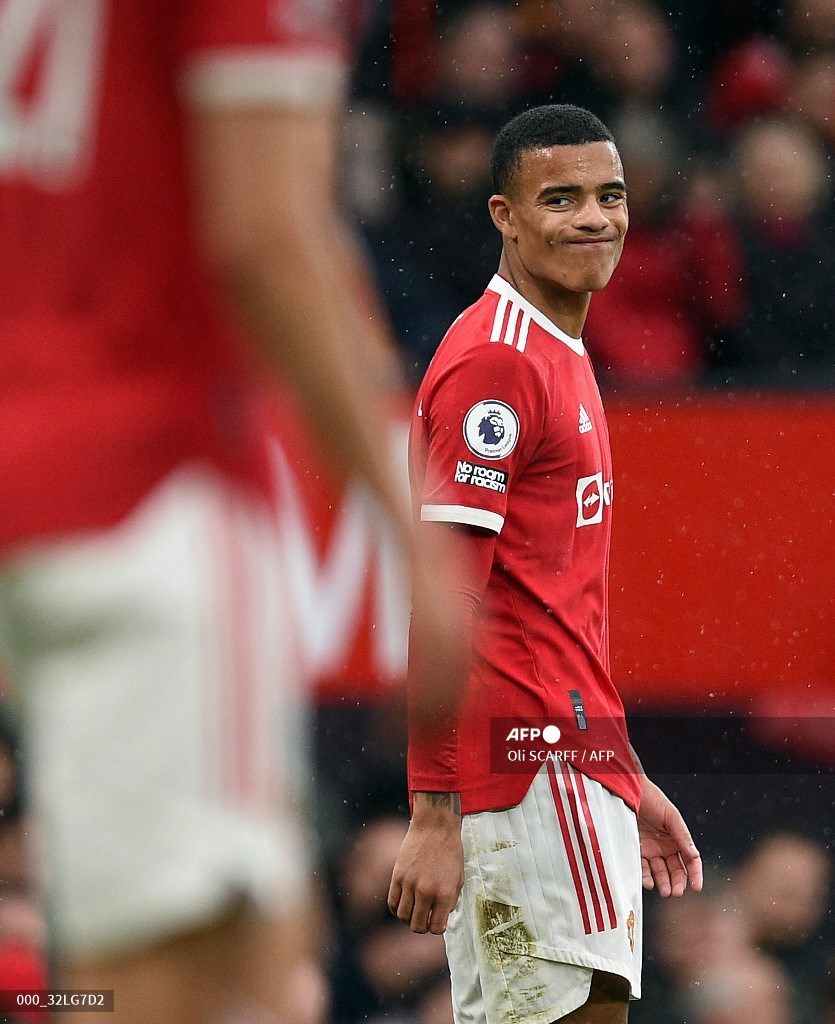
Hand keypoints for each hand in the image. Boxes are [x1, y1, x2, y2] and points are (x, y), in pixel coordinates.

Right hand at [387, 793, 464, 933]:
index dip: (437, 928)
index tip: (437, 921)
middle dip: (422, 926)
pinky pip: (392, 902)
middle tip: (425, 918)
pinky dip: (397, 908)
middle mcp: (426, 891)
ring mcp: (410, 883)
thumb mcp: (459, 878)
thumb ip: (450, 901)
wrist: (435, 827)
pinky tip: (404, 903)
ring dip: (409, 918)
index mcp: (444, 893)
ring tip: (415, 910)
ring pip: (403, 917)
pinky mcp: (397, 875)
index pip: (436, 928)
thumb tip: (439, 917)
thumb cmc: (450, 851)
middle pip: (417, 926)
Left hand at [638, 777, 702, 896]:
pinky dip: (646, 877)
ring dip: (663, 883)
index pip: (691, 861)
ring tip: (665, 891)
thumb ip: (682, 836)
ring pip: (660, 873)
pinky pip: (643, 868)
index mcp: (678, 839)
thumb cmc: (651, 799)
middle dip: (677, 883)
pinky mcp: (636, 851)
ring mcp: (651, 850)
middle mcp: (665, 847)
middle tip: (676, 892)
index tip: (696, 887)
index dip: (695, 874)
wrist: (628, 791)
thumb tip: (693, 855)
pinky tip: (649, 882)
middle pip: (676, 870)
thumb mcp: (671, 816)